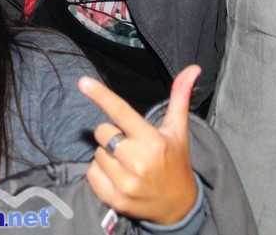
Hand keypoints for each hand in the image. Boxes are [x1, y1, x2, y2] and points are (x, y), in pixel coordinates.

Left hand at [78, 65, 200, 225]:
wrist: (179, 206)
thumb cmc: (175, 162)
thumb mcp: (177, 131)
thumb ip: (179, 98)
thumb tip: (193, 68)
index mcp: (152, 141)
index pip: (121, 112)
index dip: (101, 95)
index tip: (83, 82)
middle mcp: (138, 162)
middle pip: (102, 132)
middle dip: (112, 135)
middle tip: (131, 146)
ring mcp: (126, 183)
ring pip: (96, 154)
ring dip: (107, 156)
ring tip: (127, 165)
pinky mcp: (115, 199)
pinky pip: (91, 174)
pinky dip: (100, 174)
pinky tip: (119, 178)